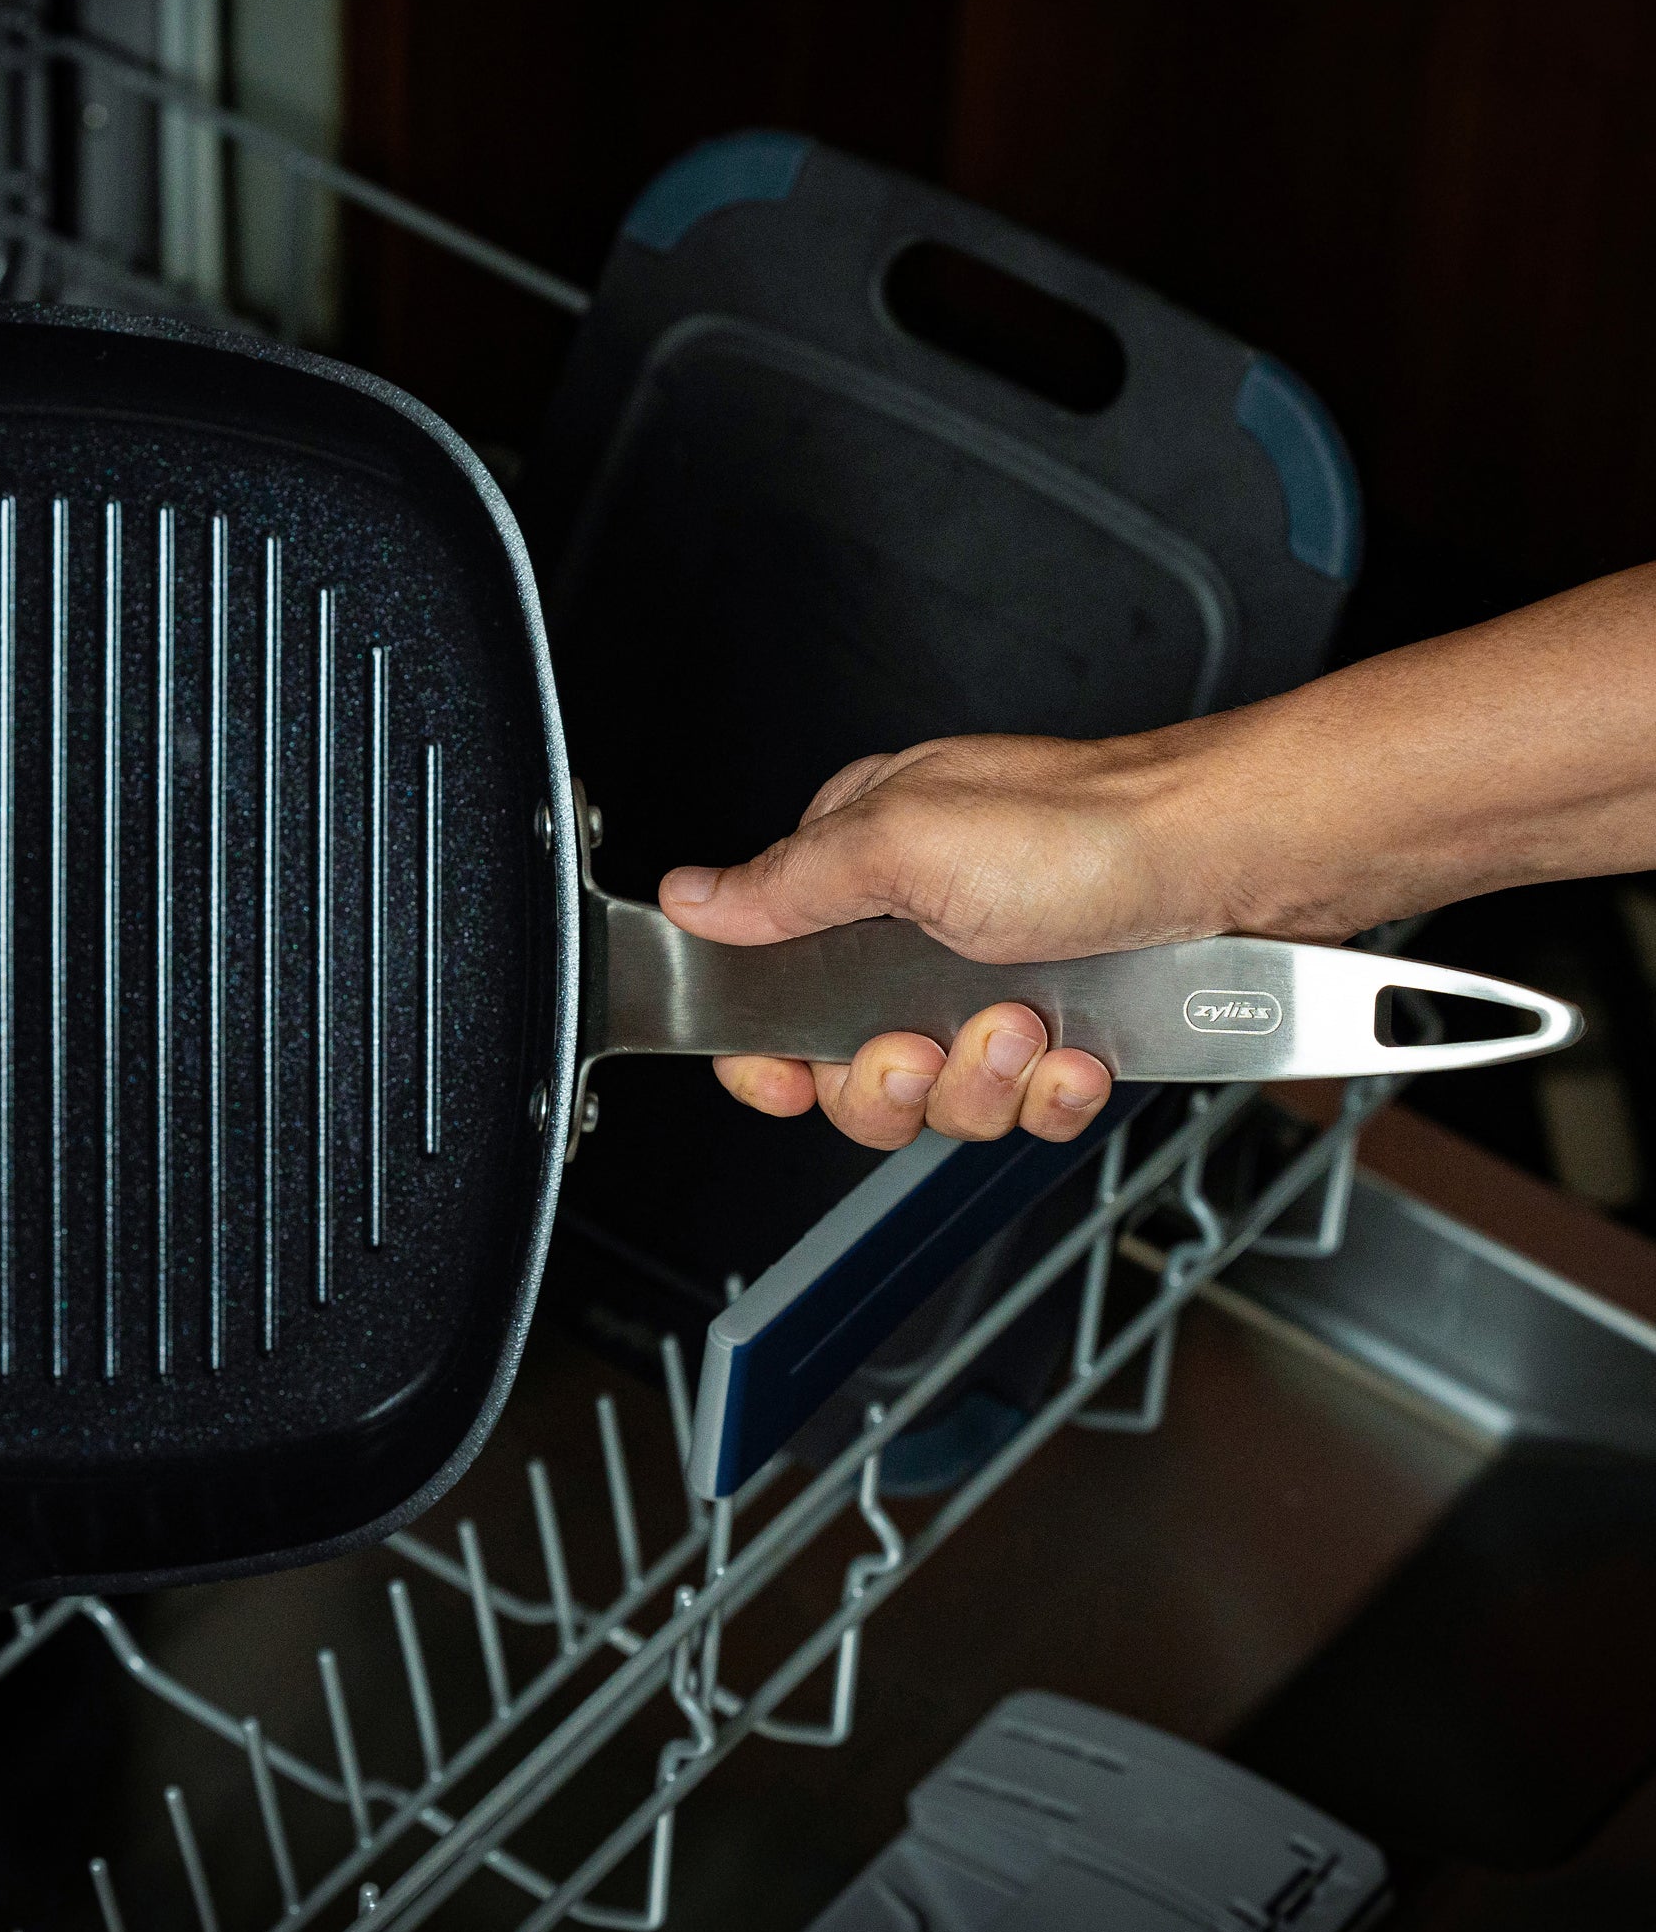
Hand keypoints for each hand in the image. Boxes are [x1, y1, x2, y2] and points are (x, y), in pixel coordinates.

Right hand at [657, 731, 1229, 1149]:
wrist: (1242, 862)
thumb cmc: (1091, 825)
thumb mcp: (904, 843)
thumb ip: (784, 886)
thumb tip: (690, 899)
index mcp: (859, 865)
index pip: (767, 979)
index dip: (769, 1047)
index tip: (787, 1075)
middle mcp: (918, 927)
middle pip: (847, 1064)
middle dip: (891, 1073)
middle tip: (924, 1038)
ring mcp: (991, 981)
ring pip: (939, 1096)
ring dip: (980, 1080)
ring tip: (1027, 1026)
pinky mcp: (1062, 1028)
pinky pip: (1024, 1107)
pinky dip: (1050, 1093)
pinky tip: (1078, 1050)